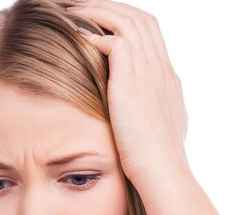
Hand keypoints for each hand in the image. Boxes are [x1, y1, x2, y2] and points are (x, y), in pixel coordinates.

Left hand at [69, 0, 189, 182]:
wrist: (161, 171)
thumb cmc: (155, 159)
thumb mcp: (158, 129)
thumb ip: (151, 110)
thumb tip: (141, 109)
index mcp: (167, 77)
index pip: (150, 33)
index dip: (127, 20)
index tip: (104, 21)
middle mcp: (161, 68)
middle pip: (140, 18)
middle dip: (111, 7)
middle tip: (84, 5)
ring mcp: (149, 73)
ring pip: (127, 22)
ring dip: (98, 12)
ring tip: (74, 10)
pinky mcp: (131, 82)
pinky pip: (114, 42)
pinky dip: (96, 34)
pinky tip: (78, 37)